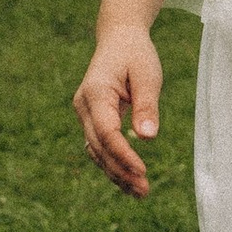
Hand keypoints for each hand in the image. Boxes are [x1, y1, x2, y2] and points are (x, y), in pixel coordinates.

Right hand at [73, 21, 163, 197]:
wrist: (119, 39)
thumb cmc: (136, 54)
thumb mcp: (148, 75)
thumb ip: (146, 105)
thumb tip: (147, 137)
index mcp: (95, 92)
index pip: (107, 131)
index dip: (123, 154)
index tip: (142, 171)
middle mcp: (83, 105)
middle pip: (98, 146)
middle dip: (120, 171)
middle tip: (144, 191)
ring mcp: (84, 113)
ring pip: (96, 151)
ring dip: (115, 173)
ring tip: (140, 192)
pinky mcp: (91, 119)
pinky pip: (98, 147)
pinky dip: (112, 164)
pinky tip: (129, 180)